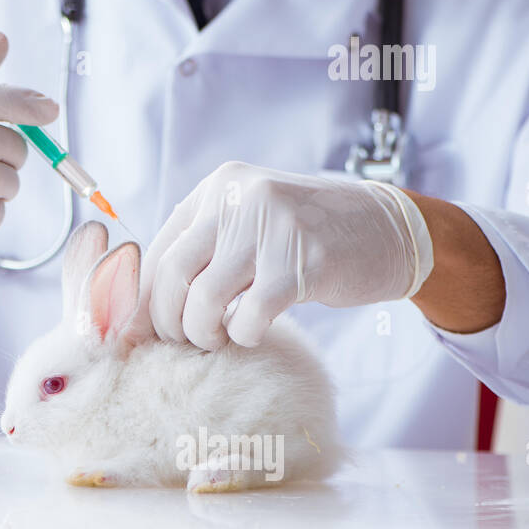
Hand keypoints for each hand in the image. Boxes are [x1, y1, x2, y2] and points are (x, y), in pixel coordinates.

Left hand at [142, 161, 434, 348]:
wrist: (389, 228)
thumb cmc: (306, 238)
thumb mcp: (247, 222)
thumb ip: (202, 247)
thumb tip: (139, 304)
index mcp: (217, 187)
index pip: (158, 250)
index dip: (142, 300)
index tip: (138, 335)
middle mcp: (238, 197)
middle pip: (172, 274)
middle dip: (167, 321)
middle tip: (183, 341)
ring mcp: (272, 227)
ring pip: (203, 299)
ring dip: (203, 333)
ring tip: (219, 337)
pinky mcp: (304, 262)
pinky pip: (249, 316)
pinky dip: (245, 335)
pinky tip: (254, 331)